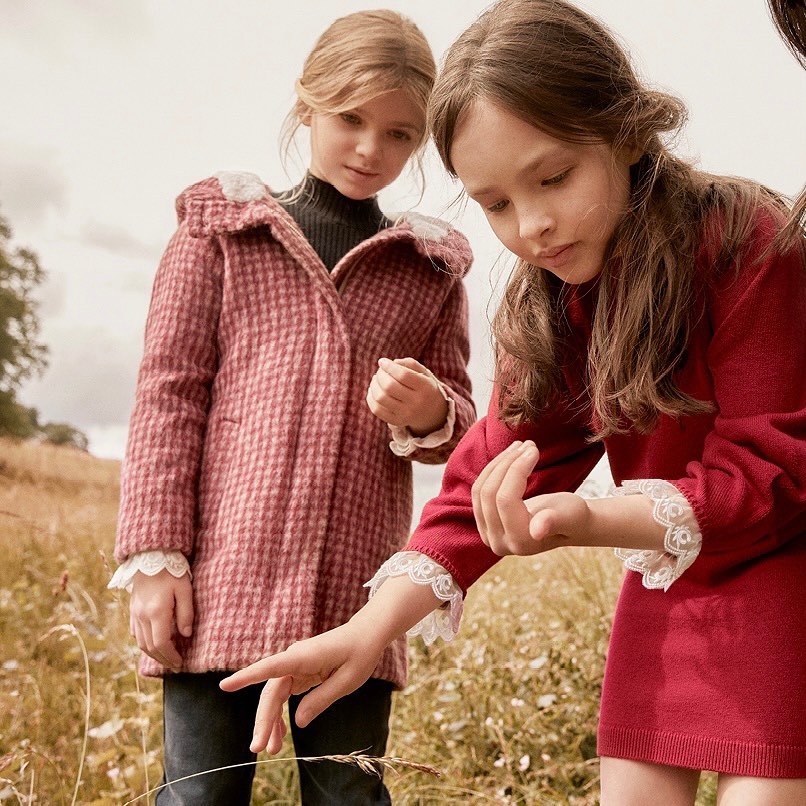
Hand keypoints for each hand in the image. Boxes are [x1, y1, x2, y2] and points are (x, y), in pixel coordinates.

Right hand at [130, 569, 193, 671]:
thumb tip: (185, 634)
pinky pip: (136, 632)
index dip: (170, 656)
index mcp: (157, 612)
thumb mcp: (185, 590)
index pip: (161, 643)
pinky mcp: (133, 609)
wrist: (151, 556)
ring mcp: (135, 613)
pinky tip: (153, 644)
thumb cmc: (172, 571)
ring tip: (166, 658)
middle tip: (175, 665)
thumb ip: (186, 613)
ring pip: (140, 642)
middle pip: (149, 647)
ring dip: (153, 654)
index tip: (180, 663)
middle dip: (163, 659)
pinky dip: (144, 642)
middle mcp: (143, 616)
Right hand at [219, 622, 383, 753]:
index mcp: (304, 656)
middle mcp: (294, 658)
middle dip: (263, 721)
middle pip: (271, 692)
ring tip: (270, 749)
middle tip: (258, 749)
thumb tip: (297, 722)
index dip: (247, 677)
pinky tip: (279, 734)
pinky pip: (284, 695)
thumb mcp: (347, 681)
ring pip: (275, 696)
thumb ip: (321, 700)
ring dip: (271, 721)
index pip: (270, 667)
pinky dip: (281, 713)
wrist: (367, 634)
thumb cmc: (360, 653)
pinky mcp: (300, 671)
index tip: (225, 686)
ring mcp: (295, 665)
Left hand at [367, 357, 448, 435]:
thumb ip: (410, 364)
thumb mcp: (424, 373)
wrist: (432, 413)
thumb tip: (393, 362)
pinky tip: (374, 390)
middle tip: (380, 371)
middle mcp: (417, 403)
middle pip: (389, 386)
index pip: (403, 375)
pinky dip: (371, 398)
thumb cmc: (424, 387)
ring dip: (374, 385)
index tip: (382, 361)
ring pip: (381, 398)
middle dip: (380, 375)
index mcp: (425, 388)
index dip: (389, 366)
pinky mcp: (397, 421)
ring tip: (376, 379)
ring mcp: (406, 414)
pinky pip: (377, 410)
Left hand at [472, 439, 590, 555]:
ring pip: (480, 490)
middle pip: (489, 494)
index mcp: (519, 543)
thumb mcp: (569, 516)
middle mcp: (499, 543)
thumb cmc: (573, 517)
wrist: (569, 523)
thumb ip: (554, 522)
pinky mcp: (484, 524)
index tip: (534, 448)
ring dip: (498, 463)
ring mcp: (488, 535)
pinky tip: (509, 457)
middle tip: (527, 444)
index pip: (505, 500)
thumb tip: (537, 530)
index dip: (516, 469)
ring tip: (519, 446)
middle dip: (507, 463)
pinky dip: (493, 470)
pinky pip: (479, 492)